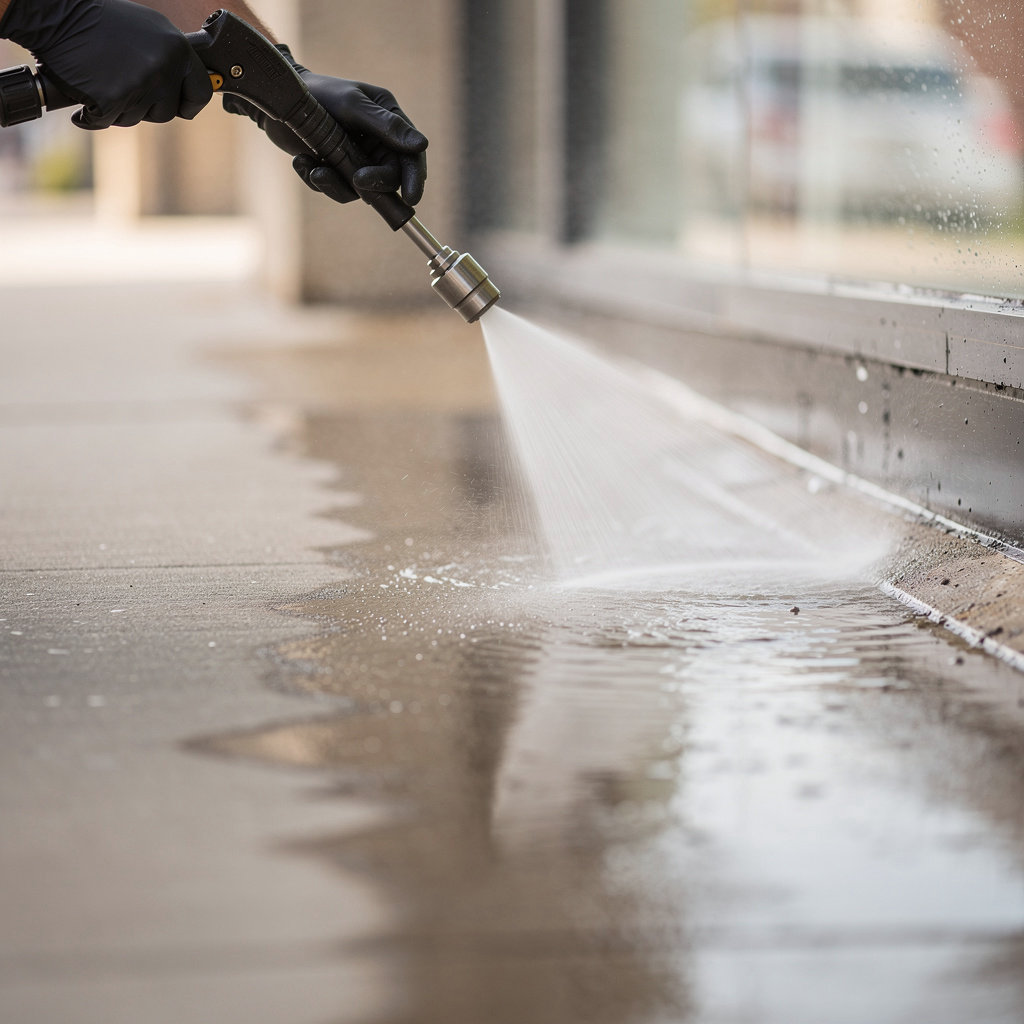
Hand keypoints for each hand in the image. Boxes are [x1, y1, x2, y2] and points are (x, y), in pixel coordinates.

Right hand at [0, 0, 211, 128]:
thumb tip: (186, 86)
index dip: (189, 104)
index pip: (201, 92)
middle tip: (124, 83)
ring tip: (102, 78)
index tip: (181, 108)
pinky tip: (86, 94)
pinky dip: (93, 115)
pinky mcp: (112, 99)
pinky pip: (107, 122)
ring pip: (136, 119)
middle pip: (166, 113)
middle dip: (146, 106)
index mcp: (178, 49)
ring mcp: (139, 85)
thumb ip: (171, 59)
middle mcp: (163, 68)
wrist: (58, 14)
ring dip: (119, 108)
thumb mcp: (150, 30)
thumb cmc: (101, 20)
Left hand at [223, 47, 427, 206]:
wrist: (277, 99)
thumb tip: (421, 145)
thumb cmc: (317, 93)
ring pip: (360, 191)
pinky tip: (302, 162)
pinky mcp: (336, 169)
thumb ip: (386, 125)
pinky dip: (317, 180)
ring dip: (336, 185)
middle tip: (355, 179)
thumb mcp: (352, 105)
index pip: (411, 157)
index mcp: (390, 122)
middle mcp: (378, 143)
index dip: (413, 179)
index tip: (411, 197)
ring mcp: (357, 159)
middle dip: (371, 183)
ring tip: (314, 170)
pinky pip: (336, 189)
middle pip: (388, 179)